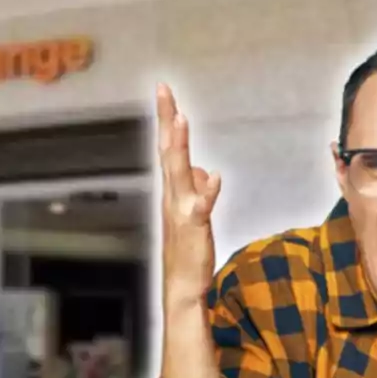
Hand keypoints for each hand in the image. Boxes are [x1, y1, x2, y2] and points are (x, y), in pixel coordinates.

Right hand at [157, 83, 221, 309]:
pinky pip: (200, 207)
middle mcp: (173, 196)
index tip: (164, 90)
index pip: (168, 147)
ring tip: (181, 119)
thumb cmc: (187, 251)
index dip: (166, 118)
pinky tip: (213, 176)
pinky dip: (206, 191)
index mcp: (173, 190)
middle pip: (168, 151)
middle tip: (163, 91)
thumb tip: (203, 170)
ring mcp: (181, 211)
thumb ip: (197, 189)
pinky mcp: (194, 228)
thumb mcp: (193, 214)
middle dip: (166, 119)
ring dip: (179, 147)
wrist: (183, 287)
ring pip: (179, 173)